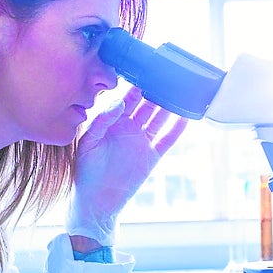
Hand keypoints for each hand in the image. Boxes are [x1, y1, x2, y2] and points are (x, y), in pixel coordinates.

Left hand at [67, 86, 187, 244]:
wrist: (97, 200)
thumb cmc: (87, 170)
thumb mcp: (88, 141)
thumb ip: (102, 120)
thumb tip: (119, 103)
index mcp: (112, 121)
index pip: (127, 99)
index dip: (136, 86)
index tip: (144, 72)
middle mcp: (129, 128)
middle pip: (147, 105)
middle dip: (156, 91)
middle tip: (167, 77)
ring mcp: (142, 141)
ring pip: (159, 119)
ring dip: (169, 106)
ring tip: (180, 91)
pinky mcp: (152, 156)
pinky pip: (167, 139)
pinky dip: (177, 129)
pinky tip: (185, 116)